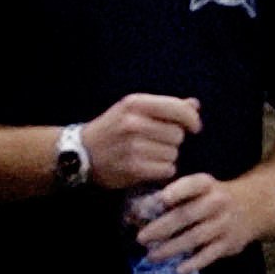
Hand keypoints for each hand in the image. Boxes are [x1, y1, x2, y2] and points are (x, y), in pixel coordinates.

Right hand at [82, 94, 202, 189]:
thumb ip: (165, 106)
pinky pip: (166, 169)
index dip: (191, 119)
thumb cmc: (113, 128)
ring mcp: (132, 147)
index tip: (195, 127)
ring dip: (168, 155)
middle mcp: (134, 123)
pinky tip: (150, 167)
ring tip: (152, 154)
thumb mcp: (134, 109)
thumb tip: (195, 105)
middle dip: (174, 139)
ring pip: (173, 152)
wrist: (80, 153)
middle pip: (177, 133)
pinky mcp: (132, 169)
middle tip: (159, 142)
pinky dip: (163, 170)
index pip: (178, 108)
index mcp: (136, 104)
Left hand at [136, 172, 263, 273]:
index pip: (193, 184)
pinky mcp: (229, 243)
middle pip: (188, 215)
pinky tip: (178, 270)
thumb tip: (138, 213)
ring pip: (196, 237)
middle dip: (163, 227)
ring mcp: (224, 223)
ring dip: (172, 248)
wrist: (255, 206)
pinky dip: (194, 263)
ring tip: (152, 256)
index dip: (178, 191)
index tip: (161, 199)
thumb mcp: (202, 189)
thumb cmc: (215, 197)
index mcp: (208, 185)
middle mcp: (218, 202)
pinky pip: (209, 255)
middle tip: (141, 238)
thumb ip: (176, 198)